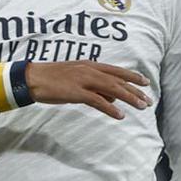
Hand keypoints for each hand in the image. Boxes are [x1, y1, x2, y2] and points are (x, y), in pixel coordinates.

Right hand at [24, 61, 150, 118]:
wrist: (31, 79)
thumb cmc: (52, 79)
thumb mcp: (75, 78)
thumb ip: (92, 85)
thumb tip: (109, 96)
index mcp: (89, 65)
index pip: (116, 70)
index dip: (132, 76)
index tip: (145, 82)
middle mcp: (89, 70)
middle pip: (118, 80)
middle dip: (135, 90)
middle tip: (149, 100)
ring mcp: (83, 80)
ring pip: (113, 89)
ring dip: (129, 98)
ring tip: (141, 107)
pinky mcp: (76, 92)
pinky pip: (98, 101)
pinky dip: (110, 108)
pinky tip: (120, 115)